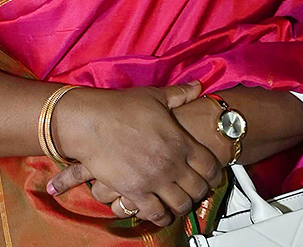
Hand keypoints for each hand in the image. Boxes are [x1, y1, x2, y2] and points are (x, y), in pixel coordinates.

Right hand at [47, 82, 223, 227]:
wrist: (89, 121)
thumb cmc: (120, 106)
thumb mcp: (153, 96)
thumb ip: (179, 94)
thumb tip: (197, 86)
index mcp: (180, 142)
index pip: (210, 168)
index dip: (213, 175)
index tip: (208, 177)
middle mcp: (172, 164)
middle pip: (198, 189)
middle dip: (198, 192)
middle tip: (192, 190)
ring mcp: (154, 180)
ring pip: (180, 205)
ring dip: (181, 206)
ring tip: (176, 202)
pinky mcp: (135, 191)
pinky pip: (156, 214)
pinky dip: (160, 216)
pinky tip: (158, 211)